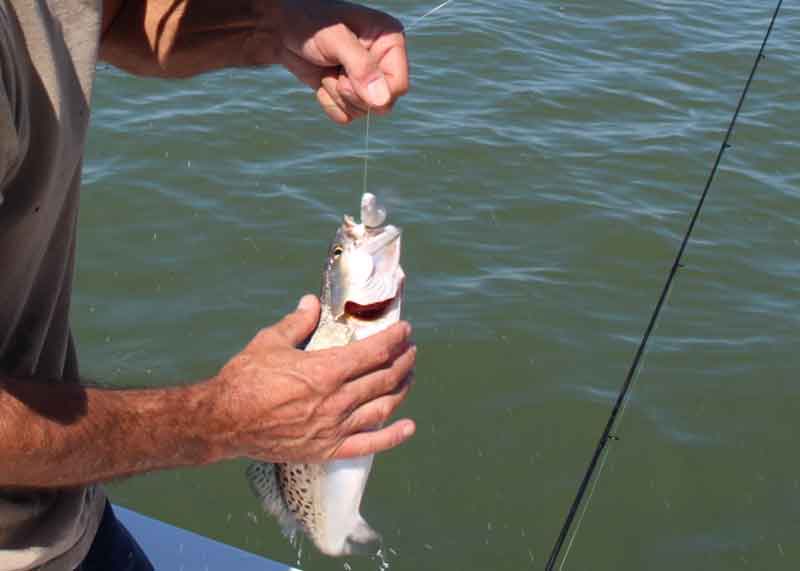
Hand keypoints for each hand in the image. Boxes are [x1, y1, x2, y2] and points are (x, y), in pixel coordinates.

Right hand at [210, 295, 415, 462]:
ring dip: (402, 389)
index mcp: (326, 370)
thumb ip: (298, 321)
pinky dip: (392, 436)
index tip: (405, 330)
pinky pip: (369, 445)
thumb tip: (311, 301)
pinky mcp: (328, 449)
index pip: (375, 351)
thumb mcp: (270, 341)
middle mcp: (337, 400)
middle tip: (410, 350)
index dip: (395, 338)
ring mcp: (335, 427)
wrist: (224, 421)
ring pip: (383, 407)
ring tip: (409, 376)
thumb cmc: (245, 379)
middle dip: (403, 361)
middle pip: (385, 378)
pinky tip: (407, 427)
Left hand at [276, 0, 408, 123]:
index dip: (374, 91)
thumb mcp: (334, 40)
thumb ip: (360, 68)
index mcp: (390, 42)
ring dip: (337, 95)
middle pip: (382, 104)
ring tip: (326, 69)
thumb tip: (382, 101)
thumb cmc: (309, 24)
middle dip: (352, 93)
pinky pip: (347, 117)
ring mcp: (367, 80)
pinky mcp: (351, 93)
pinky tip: (322, 81)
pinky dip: (329, 103)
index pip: (398, 85)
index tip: (347, 75)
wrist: (283, 30)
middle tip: (335, 70)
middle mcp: (383, 62)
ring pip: (363, 112)